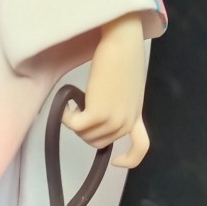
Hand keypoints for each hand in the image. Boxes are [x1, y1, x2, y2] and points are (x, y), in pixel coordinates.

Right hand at [62, 11, 149, 169]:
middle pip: (98, 142)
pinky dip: (65, 115)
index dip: (129, 160)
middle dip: (86, 129)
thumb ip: (119, 103)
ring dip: (74, 120)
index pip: (141, 148)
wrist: (122, 43)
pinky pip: (74, 126)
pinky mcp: (97, 114)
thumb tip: (100, 109)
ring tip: (74, 99)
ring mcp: (113, 120)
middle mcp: (126, 122)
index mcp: (136, 116)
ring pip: (84, 134)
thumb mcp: (126, 87)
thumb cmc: (123, 56)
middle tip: (80, 108)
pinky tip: (66, 101)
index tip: (116, 161)